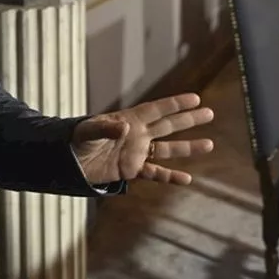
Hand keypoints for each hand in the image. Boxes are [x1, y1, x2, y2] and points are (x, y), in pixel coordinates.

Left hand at [71, 93, 214, 185]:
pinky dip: (170, 176)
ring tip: (209, 144)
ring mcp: (137, 152)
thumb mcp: (88, 131)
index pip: (156, 110)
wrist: (68, 161)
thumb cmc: (76, 139)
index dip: (175, 104)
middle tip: (209, 113)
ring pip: (167, 149)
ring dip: (188, 147)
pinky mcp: (132, 169)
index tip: (195, 98)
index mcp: (129, 120)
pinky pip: (155, 173)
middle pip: (168, 125)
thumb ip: (105, 128)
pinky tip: (186, 179)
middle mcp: (138, 134)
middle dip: (188, 119)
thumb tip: (126, 129)